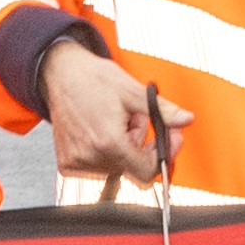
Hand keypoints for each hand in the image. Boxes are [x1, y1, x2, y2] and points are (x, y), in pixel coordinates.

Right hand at [38, 42, 171, 185]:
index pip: (146, 171)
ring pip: (117, 167)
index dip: (163, 155)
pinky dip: (106, 151)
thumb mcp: (133, 91)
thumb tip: (184, 119)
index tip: (168, 139)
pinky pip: (98, 166)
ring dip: (124, 147)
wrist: (60, 73)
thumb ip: (162, 110)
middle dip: (143, 145)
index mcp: (109, 141)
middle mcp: (91, 155)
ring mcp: (77, 161)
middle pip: (133, 168)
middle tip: (138, 121)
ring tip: (117, 122)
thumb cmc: (92, 79)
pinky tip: (102, 131)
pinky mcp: (67, 162)